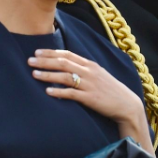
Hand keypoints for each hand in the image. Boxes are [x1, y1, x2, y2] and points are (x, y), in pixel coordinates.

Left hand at [29, 49, 144, 129]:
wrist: (127, 105)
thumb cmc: (110, 91)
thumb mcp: (98, 75)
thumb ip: (84, 69)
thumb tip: (66, 66)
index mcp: (90, 64)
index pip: (67, 54)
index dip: (51, 52)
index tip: (37, 52)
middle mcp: (89, 72)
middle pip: (63, 63)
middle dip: (45, 61)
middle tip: (29, 60)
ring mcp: (90, 84)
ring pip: (65, 76)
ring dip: (48, 75)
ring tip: (34, 74)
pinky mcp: (90, 98)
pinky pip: (71, 94)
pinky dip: (59, 92)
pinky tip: (48, 92)